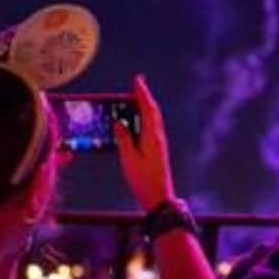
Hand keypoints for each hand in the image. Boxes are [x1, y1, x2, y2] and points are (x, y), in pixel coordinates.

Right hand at [114, 75, 174, 210]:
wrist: (159, 198)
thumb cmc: (143, 181)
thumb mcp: (129, 160)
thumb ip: (124, 139)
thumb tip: (119, 123)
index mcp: (152, 137)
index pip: (148, 109)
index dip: (142, 94)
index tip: (137, 80)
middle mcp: (158, 138)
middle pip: (152, 112)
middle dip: (144, 97)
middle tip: (135, 84)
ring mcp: (159, 144)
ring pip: (152, 120)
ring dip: (144, 107)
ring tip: (133, 99)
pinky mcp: (157, 150)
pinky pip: (150, 128)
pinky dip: (143, 119)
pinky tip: (136, 121)